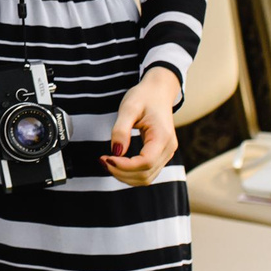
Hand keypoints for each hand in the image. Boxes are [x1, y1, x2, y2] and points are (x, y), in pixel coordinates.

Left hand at [103, 66, 182, 186]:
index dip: (124, 165)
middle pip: (145, 175)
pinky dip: (130, 173)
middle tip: (102, 160)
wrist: (159, 91)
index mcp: (163, 136)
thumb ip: (121, 129)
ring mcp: (166, 154)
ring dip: (125, 176)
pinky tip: (116, 163)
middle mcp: (168, 149)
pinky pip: (146, 172)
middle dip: (121, 172)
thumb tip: (115, 152)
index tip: (106, 157)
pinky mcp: (161, 155)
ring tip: (107, 162)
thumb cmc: (144, 97)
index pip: (145, 162)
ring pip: (146, 178)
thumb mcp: (129, 107)